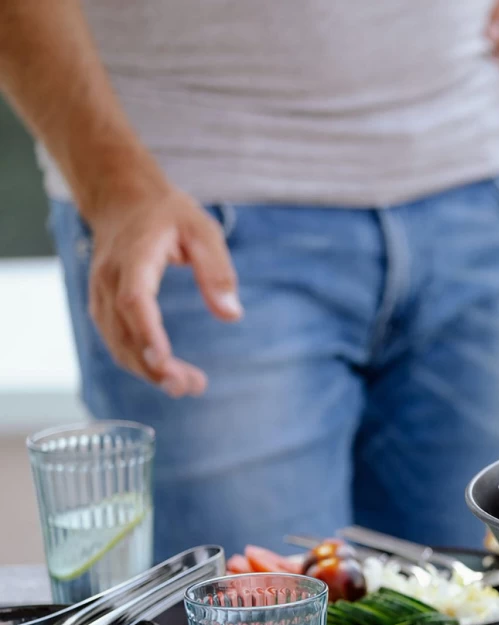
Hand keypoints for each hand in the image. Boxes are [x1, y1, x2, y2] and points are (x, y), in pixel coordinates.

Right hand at [85, 182, 240, 397]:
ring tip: (187, 386)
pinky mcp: (103, 304)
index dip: (147, 333)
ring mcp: (101, 292)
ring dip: (147, 371)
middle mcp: (110, 278)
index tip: (163, 361)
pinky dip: (137, 361)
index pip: (134, 300)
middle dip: (154, 365)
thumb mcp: (203, 230)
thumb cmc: (167, 214)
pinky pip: (115, 339)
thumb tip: (232, 314)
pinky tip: (165, 374)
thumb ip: (217, 270)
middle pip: (125, 330)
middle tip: (190, 387)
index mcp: (135, 257)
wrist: (122, 199)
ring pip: (117, 341)